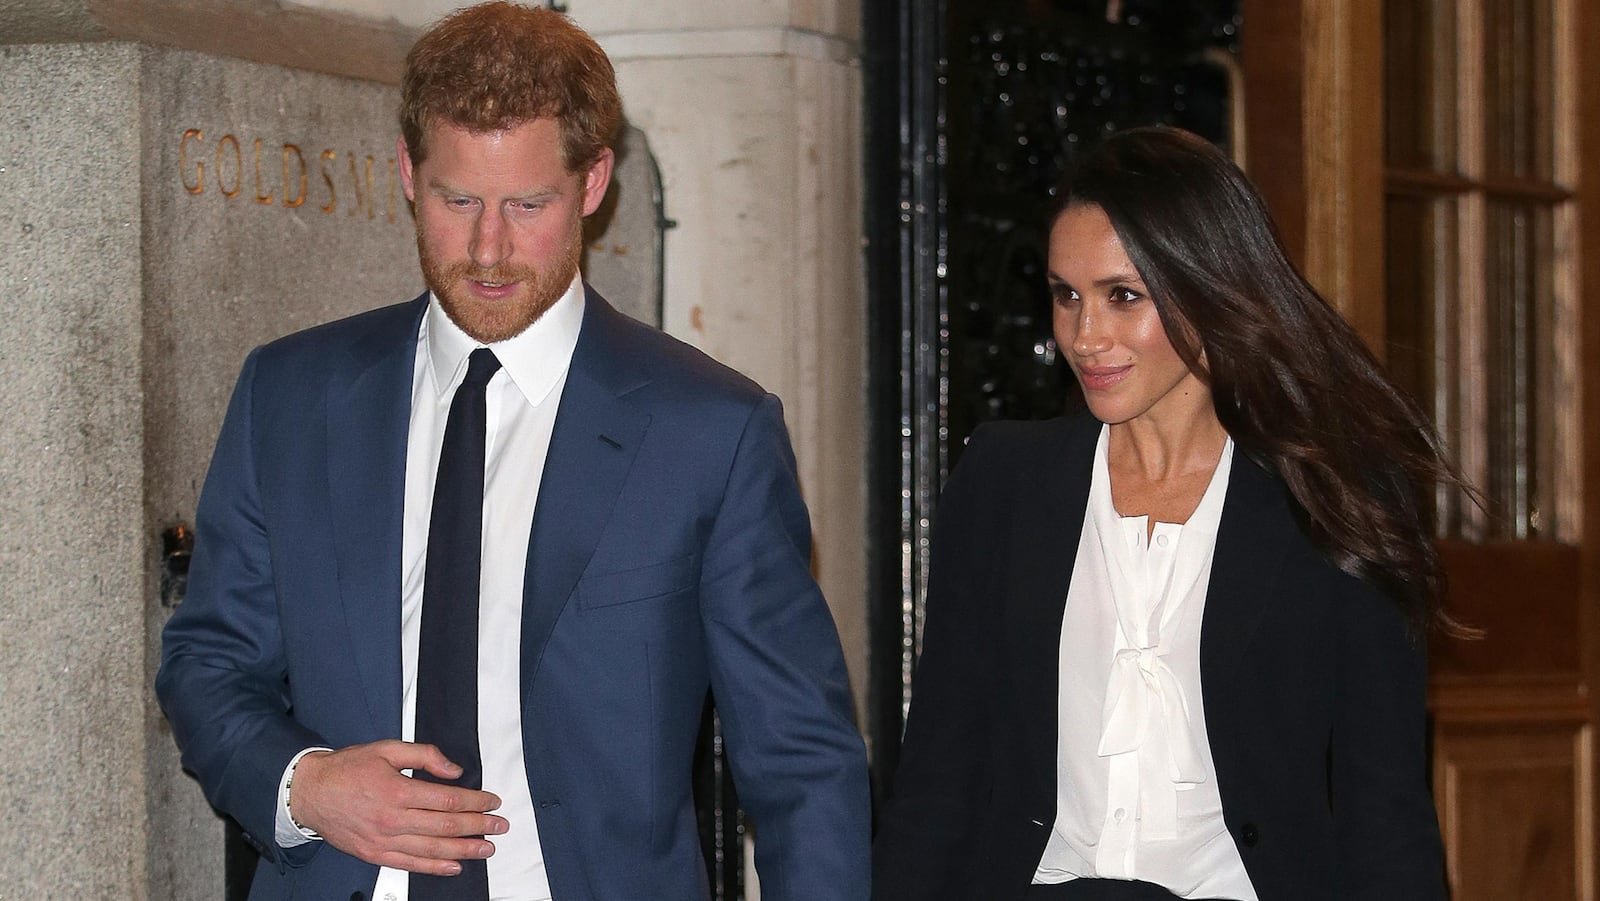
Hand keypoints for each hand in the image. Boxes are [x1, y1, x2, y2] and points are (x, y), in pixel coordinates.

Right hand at [289, 740, 507, 875]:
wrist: (311, 792)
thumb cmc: (348, 768)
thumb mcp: (387, 748)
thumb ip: (424, 755)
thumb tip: (454, 769)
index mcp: (398, 790)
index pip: (448, 799)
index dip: (476, 801)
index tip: (493, 802)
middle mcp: (393, 819)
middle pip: (446, 825)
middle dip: (478, 826)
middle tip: (500, 826)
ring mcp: (384, 840)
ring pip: (433, 849)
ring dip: (464, 849)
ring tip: (487, 848)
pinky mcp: (374, 854)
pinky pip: (410, 864)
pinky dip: (435, 868)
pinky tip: (455, 866)